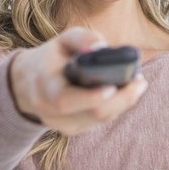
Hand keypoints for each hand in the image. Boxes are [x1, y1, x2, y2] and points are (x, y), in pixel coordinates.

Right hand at [9, 27, 146, 134]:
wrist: (28, 83)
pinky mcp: (73, 130)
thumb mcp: (63, 41)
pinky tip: (123, 92)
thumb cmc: (52, 58)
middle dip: (122, 98)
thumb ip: (83, 40)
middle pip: (93, 114)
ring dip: (123, 102)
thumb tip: (104, 48)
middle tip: (140, 81)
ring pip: (100, 119)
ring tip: (137, 83)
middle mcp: (51, 112)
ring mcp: (62, 125)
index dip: (92, 96)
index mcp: (44, 87)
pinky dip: (115, 106)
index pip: (66, 100)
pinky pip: (100, 121)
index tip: (115, 85)